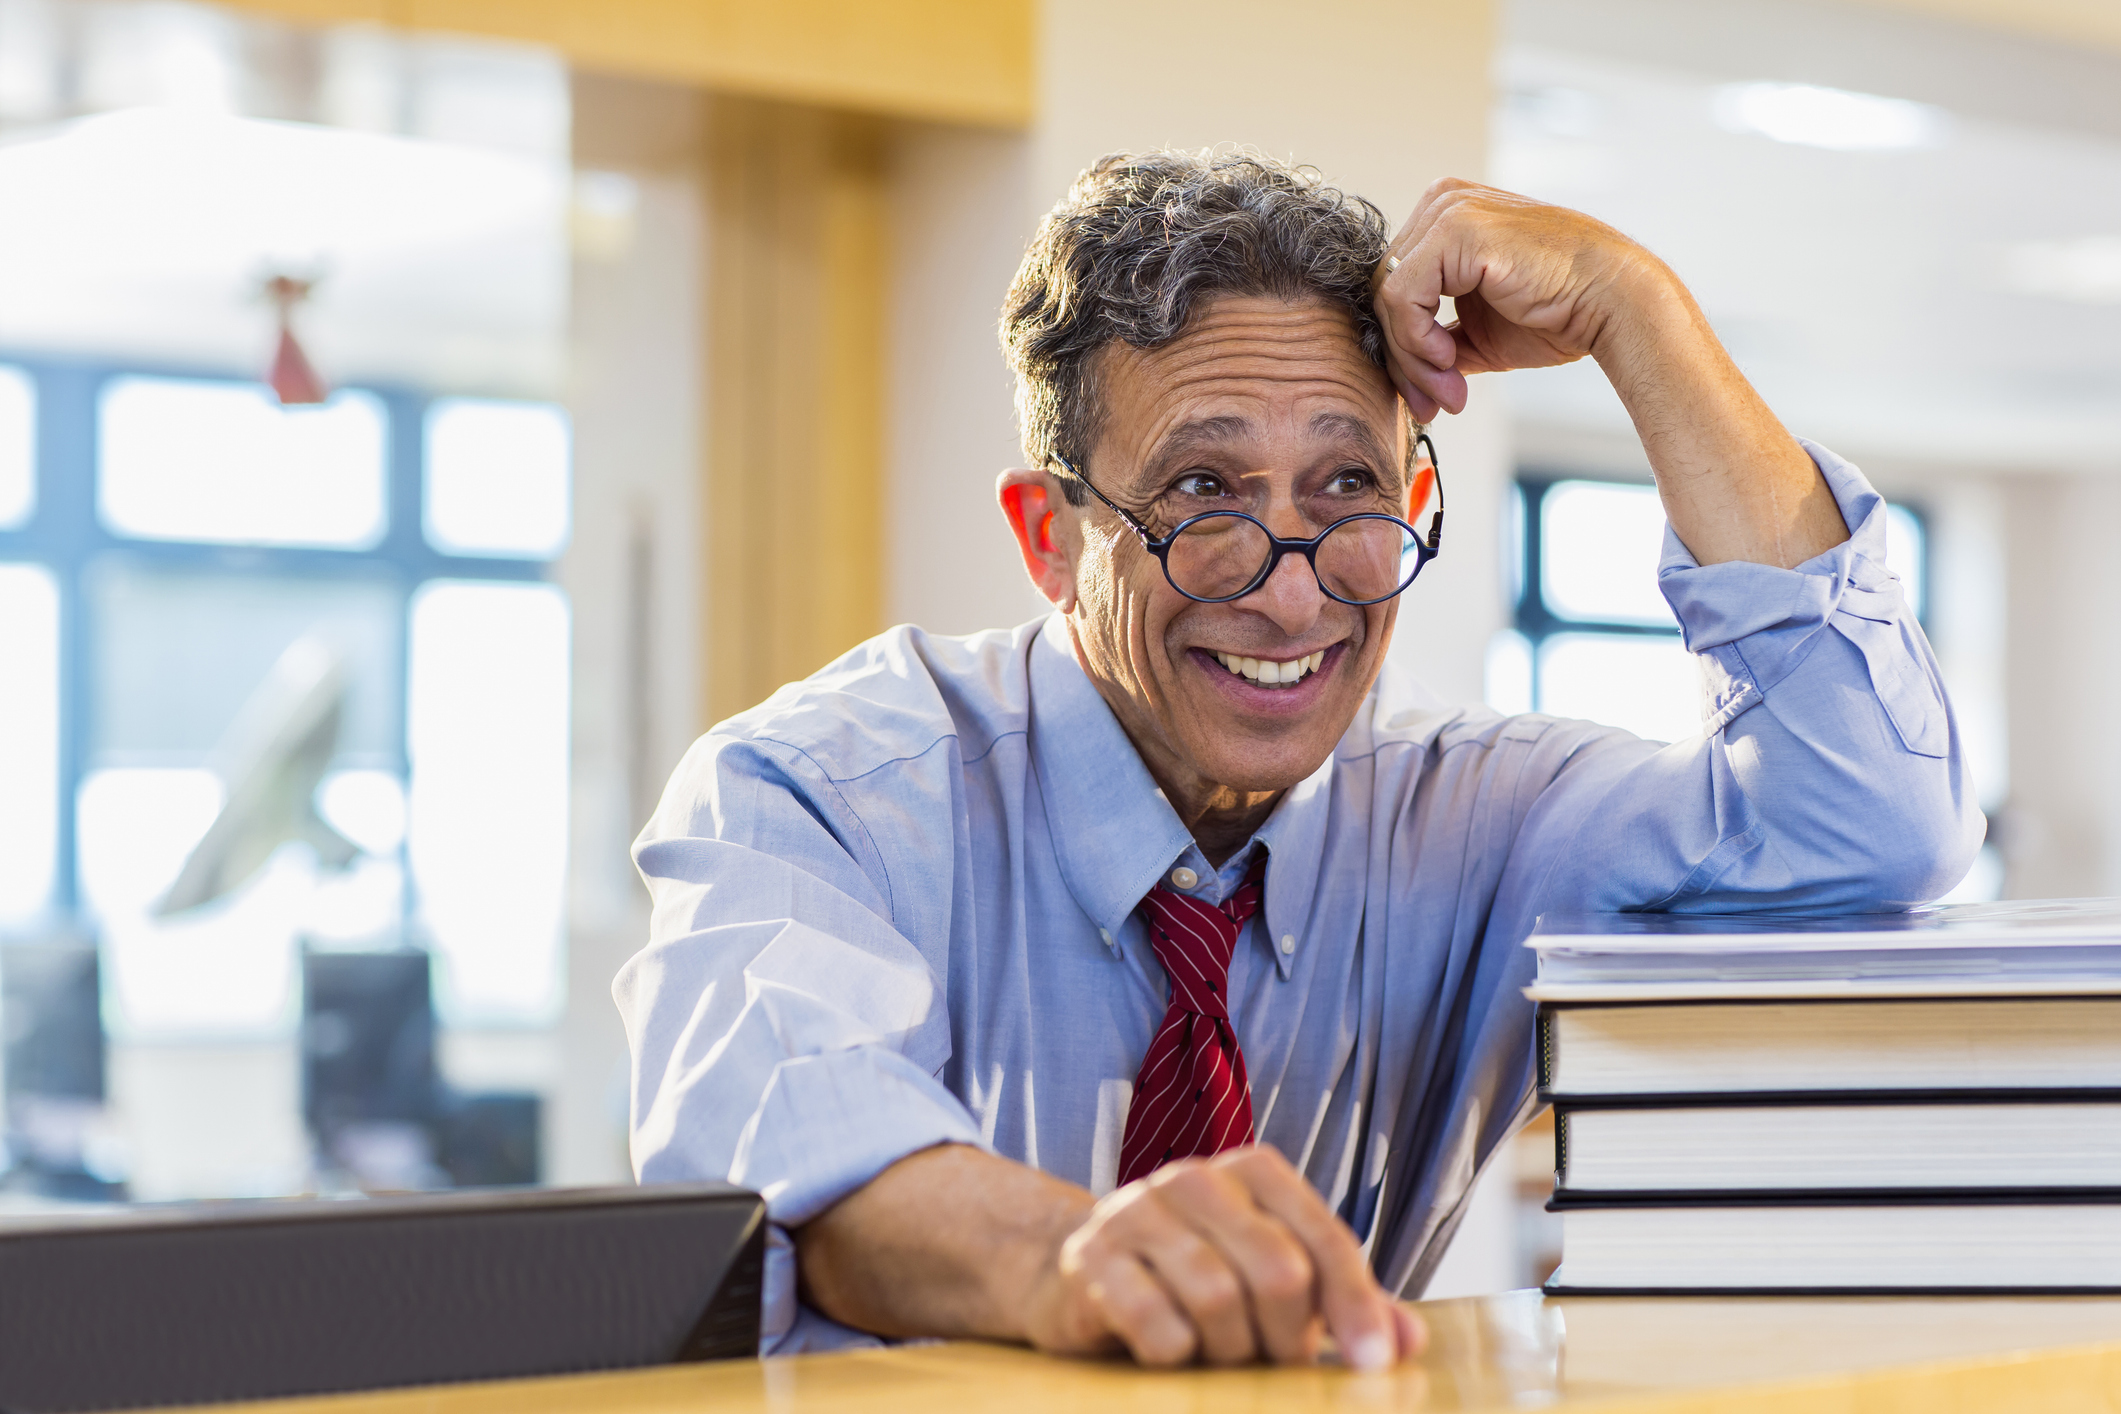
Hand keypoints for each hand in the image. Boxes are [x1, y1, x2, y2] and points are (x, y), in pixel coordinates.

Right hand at [1019, 1145, 1423, 1369]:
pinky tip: (1173, 1353)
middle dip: (1289, 1336)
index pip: (1323, 1238)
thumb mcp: (1274, 1281)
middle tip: (1279, 1365)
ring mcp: (1135, 1210)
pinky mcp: (1090, 1256)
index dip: (1356, 1304)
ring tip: (1223, 1358)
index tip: (1375, 1364)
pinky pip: (1156, 1321)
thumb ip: (1341, 1303)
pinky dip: (1176, 1352)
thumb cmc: (1200, 1276)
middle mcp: (1193, 1177)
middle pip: (1278, 1269)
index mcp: (1251, 1171)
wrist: (1086, 1273)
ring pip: (1217, 1296)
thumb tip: (1410, 1341)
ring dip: (1231, 1350)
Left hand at [1374, 178, 1843, 568]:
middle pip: (1385, 293)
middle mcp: (1442, 204)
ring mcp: (1448, 210)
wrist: (1612, 302)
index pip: (1396, 288)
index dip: (1403, 349)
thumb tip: (1400, 377)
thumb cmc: (1558, 313)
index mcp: (1446, 220)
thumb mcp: (1479, 332)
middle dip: (1405, 360)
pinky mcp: (1455, 229)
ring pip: (1388, 298)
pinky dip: (1417, 340)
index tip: (1427, 395)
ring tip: (1448, 391)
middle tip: (1433, 404)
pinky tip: (1450, 362)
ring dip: (1413, 358)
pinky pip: (1403, 296)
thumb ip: (1435, 341)